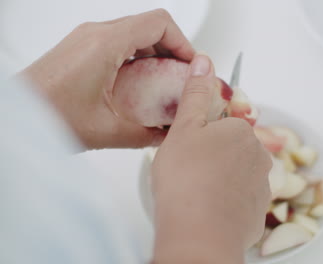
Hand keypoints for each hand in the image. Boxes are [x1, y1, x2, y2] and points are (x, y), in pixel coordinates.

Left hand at [20, 9, 194, 149]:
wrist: (14, 116)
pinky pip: (120, 42)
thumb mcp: (106, 131)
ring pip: (135, 33)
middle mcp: (96, 33)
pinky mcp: (82, 48)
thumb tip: (167, 136)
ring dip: (155, 54)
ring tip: (164, 83)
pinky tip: (140, 85)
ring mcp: (87, 38)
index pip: (160, 24)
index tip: (192, 65)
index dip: (183, 42)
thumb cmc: (47, 115)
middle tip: (182, 77)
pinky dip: (138, 58)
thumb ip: (145, 134)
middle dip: (173, 50)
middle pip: (150, 26)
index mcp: (106, 43)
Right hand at [152, 55, 271, 263]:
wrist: (199, 234)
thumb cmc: (187, 180)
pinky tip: (206, 209)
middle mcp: (258, 156)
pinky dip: (225, 203)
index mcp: (241, 132)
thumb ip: (196, 94)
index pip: (223, 125)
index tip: (189, 152)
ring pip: (235, 176)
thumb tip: (205, 62)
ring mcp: (260, 187)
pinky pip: (239, 200)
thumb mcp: (184, 129)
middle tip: (187, 172)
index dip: (202, 137)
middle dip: (212, 158)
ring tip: (194, 193)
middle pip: (231, 150)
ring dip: (219, 181)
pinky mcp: (257, 212)